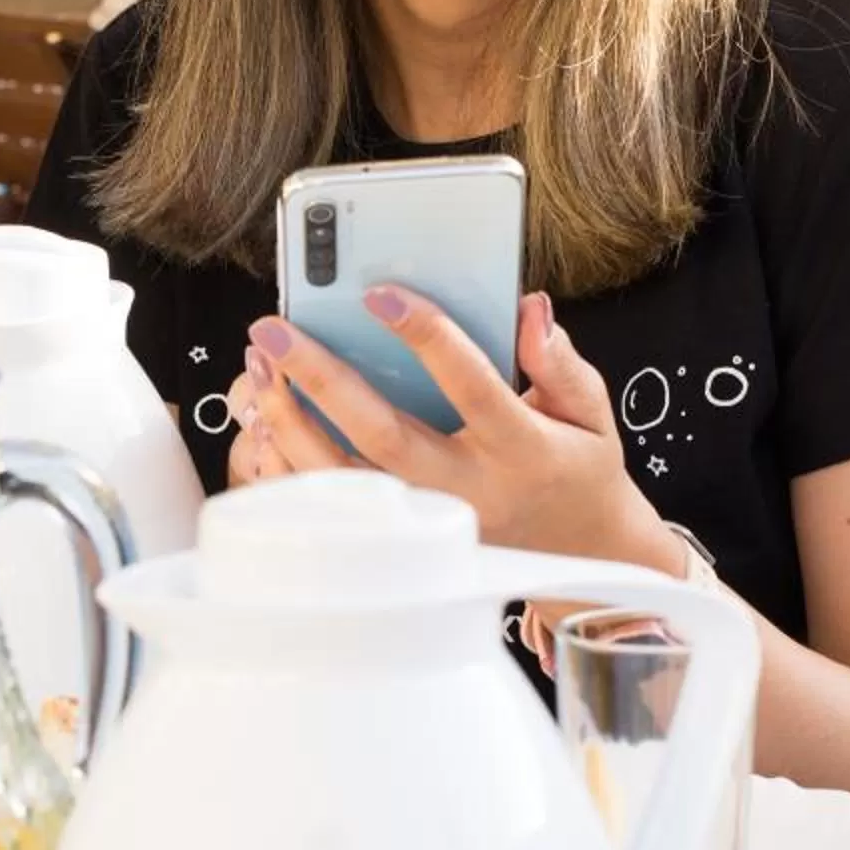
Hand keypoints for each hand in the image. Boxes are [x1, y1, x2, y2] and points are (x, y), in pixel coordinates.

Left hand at [242, 288, 679, 569]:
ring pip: (344, 481)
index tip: (378, 292)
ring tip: (258, 369)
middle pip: (382, 436)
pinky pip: (331, 513)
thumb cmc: (576, 471)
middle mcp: (468, 492)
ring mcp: (428, 525)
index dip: (427, 336)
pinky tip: (262, 423)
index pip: (470, 385)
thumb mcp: (590, 416)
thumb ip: (560, 363)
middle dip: (322, 379)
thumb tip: (529, 308)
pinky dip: (288, 470)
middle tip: (273, 331)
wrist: (579, 556)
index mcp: (520, 450)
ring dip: (291, 424)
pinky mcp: (400, 546)